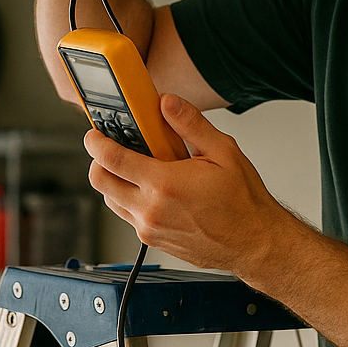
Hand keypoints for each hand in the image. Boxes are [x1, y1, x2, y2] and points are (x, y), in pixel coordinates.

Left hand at [84, 94, 296, 275]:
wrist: (254, 243)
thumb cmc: (243, 202)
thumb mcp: (222, 151)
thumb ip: (190, 124)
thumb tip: (167, 103)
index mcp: (165, 185)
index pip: (112, 160)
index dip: (96, 142)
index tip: (93, 133)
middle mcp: (151, 210)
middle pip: (101, 182)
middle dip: (99, 161)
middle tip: (112, 148)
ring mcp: (149, 229)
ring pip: (111, 201)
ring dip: (115, 181)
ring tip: (138, 167)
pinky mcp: (153, 241)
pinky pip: (128, 216)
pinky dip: (130, 199)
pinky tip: (153, 189)